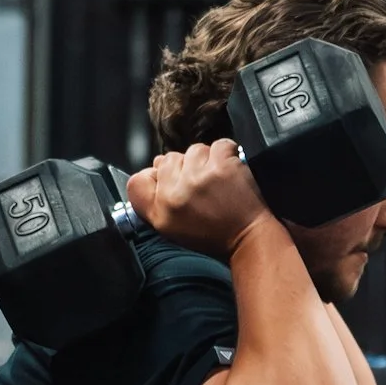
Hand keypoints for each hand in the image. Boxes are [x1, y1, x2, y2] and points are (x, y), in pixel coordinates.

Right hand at [126, 140, 269, 255]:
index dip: (153, 176)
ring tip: (217, 181)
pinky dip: (226, 155)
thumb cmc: (214, 235)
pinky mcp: (220, 166)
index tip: (169, 180)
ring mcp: (197, 177)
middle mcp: (174, 194)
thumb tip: (156, 167)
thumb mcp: (173, 228)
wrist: (248, 239)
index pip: (137, 181)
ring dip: (206, 161)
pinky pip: (218, 145)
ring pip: (193, 150)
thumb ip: (157, 200)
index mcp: (159, 212)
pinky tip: (229, 172)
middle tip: (202, 188)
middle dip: (184, 169)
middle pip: (166, 160)